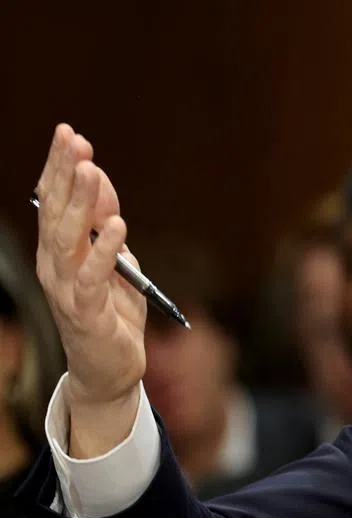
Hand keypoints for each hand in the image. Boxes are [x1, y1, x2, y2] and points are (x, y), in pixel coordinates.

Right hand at [35, 124, 145, 456]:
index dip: (59, 167)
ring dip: (79, 204)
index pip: (53, 201)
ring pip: (68, 240)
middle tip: (73, 140)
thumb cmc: (111, 314)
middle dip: (64, 174)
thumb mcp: (117, 264)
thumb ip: (108, 229)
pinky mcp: (88, 314)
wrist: (110, 370)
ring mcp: (68, 291)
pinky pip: (94, 279)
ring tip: (90, 171)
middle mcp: (56, 267)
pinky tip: (118, 228)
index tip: (70, 134)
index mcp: (60, 253)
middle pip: (55, 213)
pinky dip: (106, 252)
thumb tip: (102, 186)